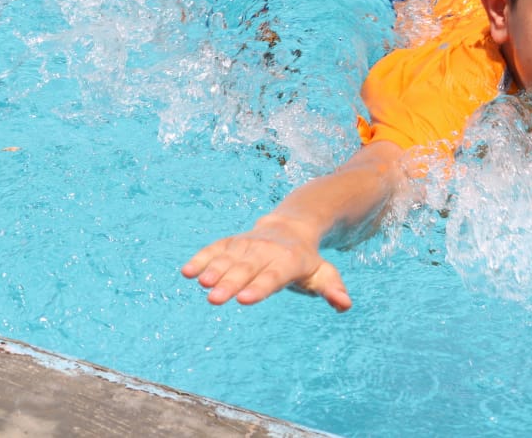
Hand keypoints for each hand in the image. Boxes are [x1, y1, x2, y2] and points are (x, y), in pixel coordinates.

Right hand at [181, 216, 352, 311]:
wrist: (292, 226)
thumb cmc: (306, 260)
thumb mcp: (323, 273)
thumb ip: (332, 289)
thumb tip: (345, 305)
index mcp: (288, 261)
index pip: (273, 276)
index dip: (259, 287)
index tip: (244, 300)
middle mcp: (266, 251)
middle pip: (247, 269)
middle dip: (230, 283)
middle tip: (214, 298)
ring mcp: (247, 245)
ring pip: (229, 257)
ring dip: (213, 269)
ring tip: (200, 283)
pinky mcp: (232, 243)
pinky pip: (215, 249)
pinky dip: (201, 258)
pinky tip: (186, 272)